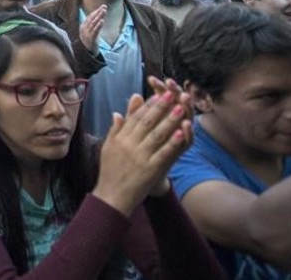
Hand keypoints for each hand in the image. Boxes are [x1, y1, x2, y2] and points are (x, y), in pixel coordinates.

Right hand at [79, 4, 106, 51]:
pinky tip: (102, 21)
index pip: (89, 17)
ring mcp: (87, 34)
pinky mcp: (91, 39)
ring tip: (104, 11)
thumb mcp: (89, 33)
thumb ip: (91, 26)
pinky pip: (95, 31)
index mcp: (83, 27)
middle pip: (91, 19)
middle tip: (104, 6)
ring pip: (93, 23)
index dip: (96, 12)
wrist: (86, 55)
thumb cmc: (88, 43)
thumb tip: (97, 19)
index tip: (102, 7)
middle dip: (98, 12)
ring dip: (99, 16)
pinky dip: (98, 26)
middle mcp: (84, 30)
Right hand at [93, 90, 193, 215]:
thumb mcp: (108, 147)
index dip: (148, 105)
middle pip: (148, 122)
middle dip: (161, 107)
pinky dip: (173, 141)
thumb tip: (118, 112)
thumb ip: (115, 129)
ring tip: (181, 107)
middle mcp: (129, 145)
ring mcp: (140, 156)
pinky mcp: (150, 168)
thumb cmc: (110, 172)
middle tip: (172, 94)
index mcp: (119, 138)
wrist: (111, 196)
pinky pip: (163, 152)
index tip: (158, 95)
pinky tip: (182, 131)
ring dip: (170, 120)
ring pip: (158, 134)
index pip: (135, 118)